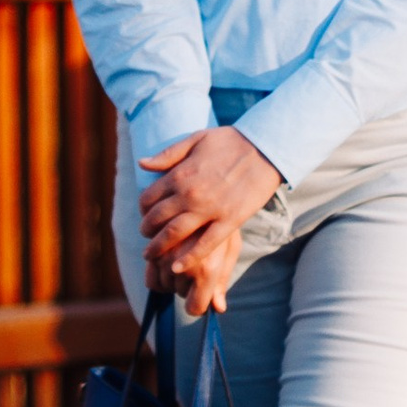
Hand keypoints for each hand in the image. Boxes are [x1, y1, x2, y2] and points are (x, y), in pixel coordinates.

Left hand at [138, 126, 281, 318]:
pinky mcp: (230, 221)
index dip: (142, 209)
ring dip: (158, 247)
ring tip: (151, 256)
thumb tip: (142, 163)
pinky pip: (205, 244)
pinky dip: (189, 258)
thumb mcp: (196, 139)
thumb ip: (167, 154)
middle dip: (146, 231)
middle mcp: (190, 194)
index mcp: (180, 174)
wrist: (265, 148)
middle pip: (157, 219)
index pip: (148, 198)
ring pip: (175, 234)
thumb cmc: (230, 141)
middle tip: (144, 239)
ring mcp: (210, 209)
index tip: (143, 215)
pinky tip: (176, 268)